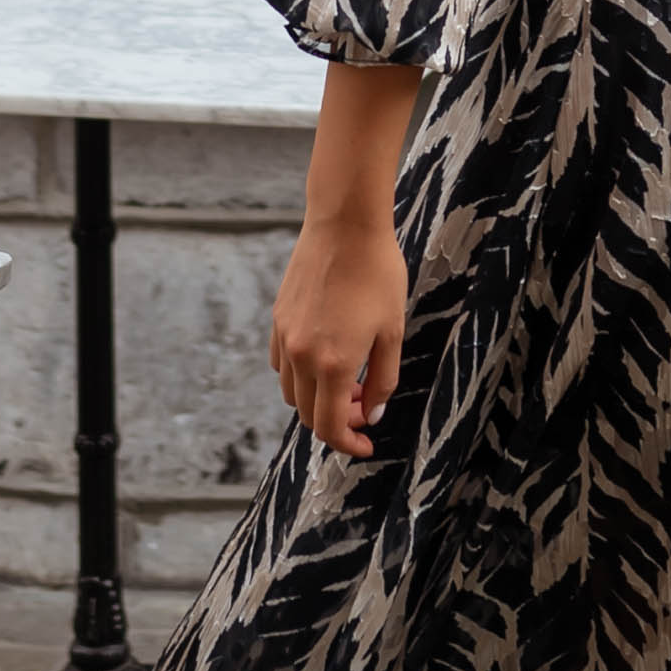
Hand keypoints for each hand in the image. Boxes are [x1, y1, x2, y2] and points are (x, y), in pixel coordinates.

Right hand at [269, 213, 407, 457]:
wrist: (345, 225)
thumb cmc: (378, 274)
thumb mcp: (392, 331)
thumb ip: (382, 380)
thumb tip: (371, 414)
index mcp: (333, 363)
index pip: (329, 426)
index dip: (348, 444)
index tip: (365, 445)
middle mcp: (302, 355)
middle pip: (308, 414)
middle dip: (336, 420)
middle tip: (363, 404)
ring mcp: (285, 336)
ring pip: (291, 391)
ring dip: (316, 398)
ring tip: (347, 379)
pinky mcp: (278, 318)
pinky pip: (281, 363)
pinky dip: (299, 374)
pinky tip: (324, 356)